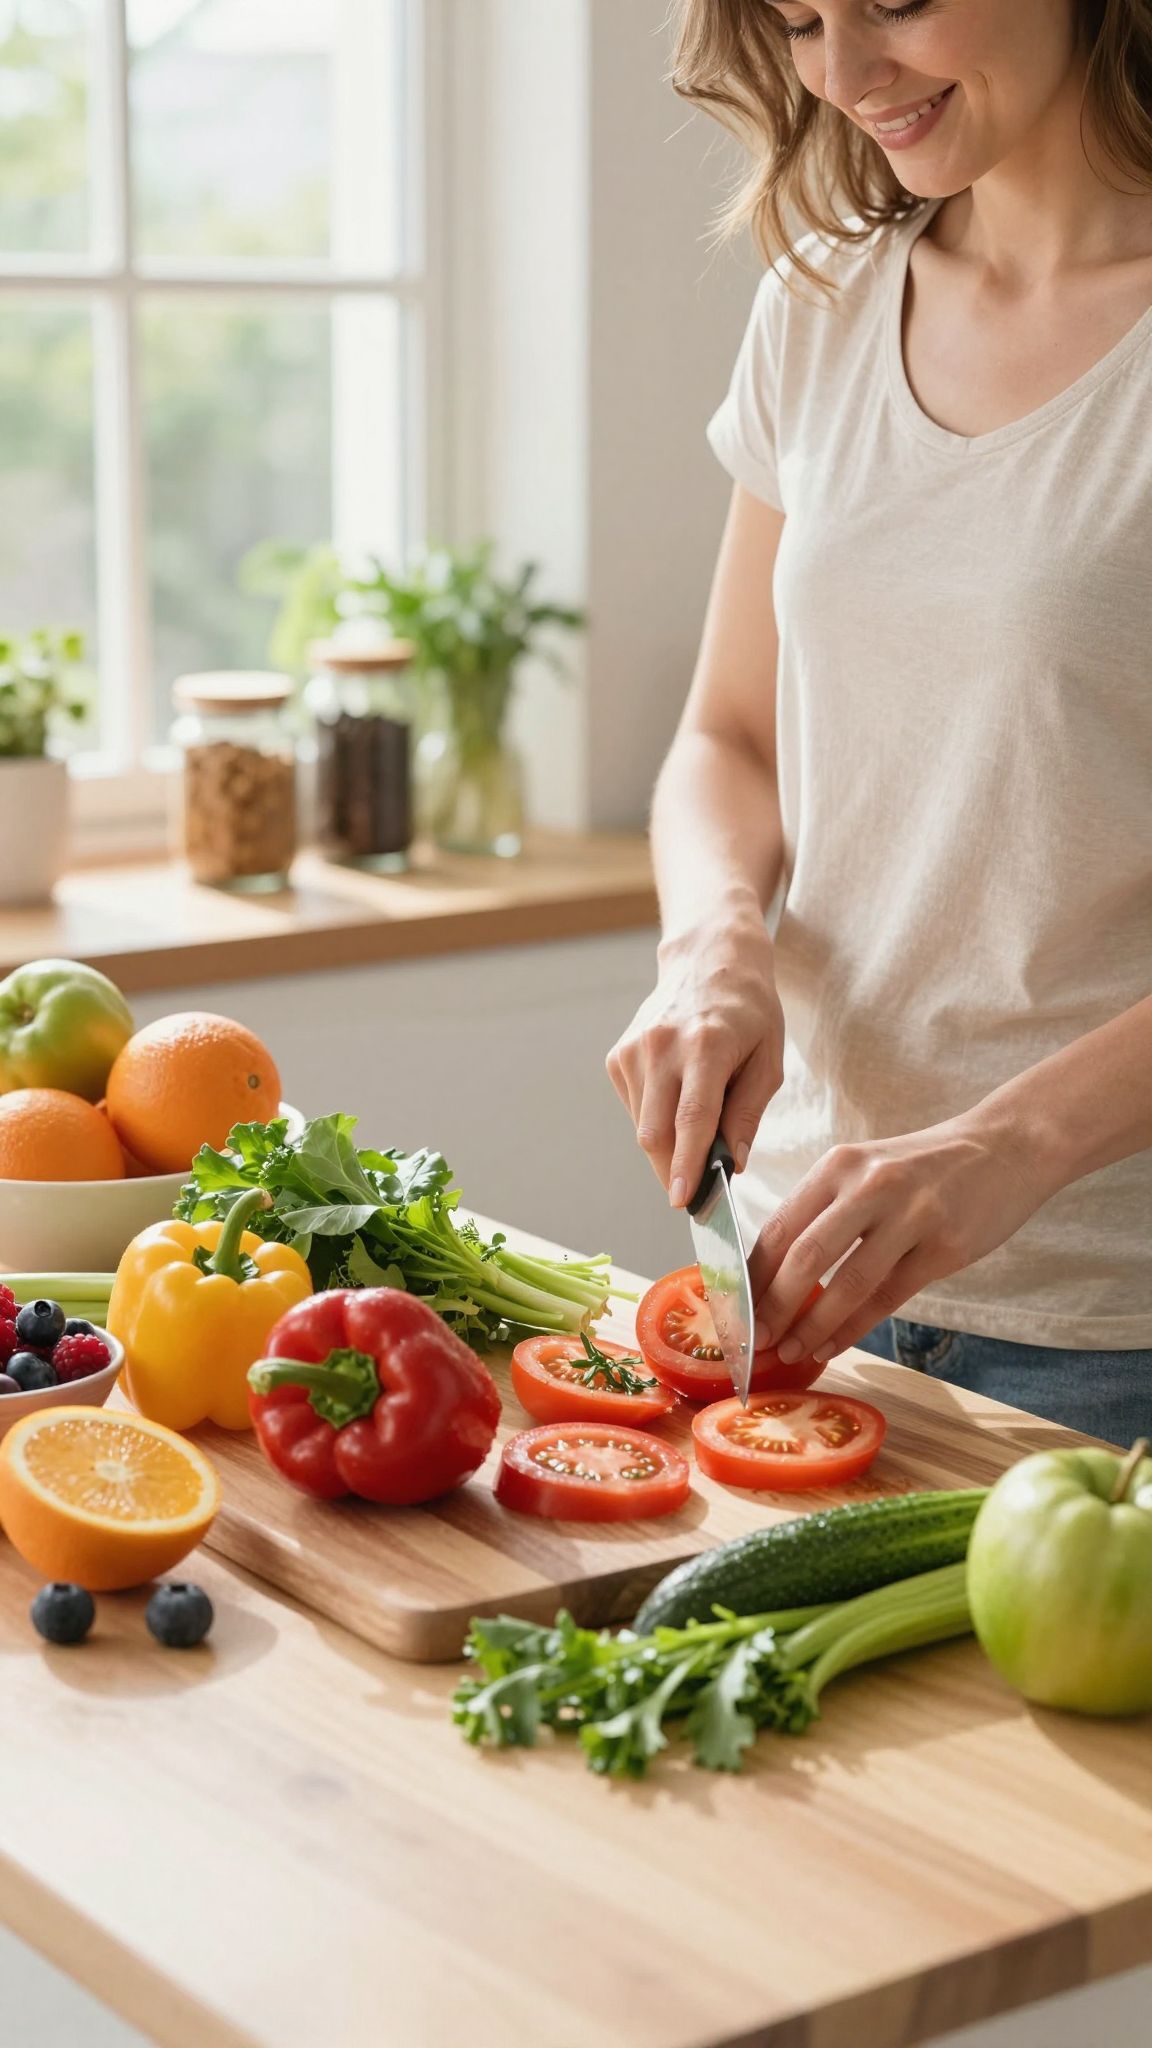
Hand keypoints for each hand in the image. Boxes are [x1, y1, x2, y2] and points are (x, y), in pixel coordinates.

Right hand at [606, 913, 784, 1206]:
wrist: (709, 959)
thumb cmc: (749, 1011)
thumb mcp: (768, 1059)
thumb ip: (748, 1113)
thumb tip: (734, 1163)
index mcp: (706, 1045)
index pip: (692, 1120)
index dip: (685, 1166)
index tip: (682, 1202)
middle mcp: (662, 1046)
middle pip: (656, 1132)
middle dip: (672, 1170)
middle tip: (695, 1189)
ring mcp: (634, 1049)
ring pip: (642, 1126)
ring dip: (667, 1145)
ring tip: (697, 1127)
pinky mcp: (618, 1055)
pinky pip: (635, 1108)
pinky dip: (656, 1120)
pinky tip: (677, 1098)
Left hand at [749, 1110, 1056, 1363]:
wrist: (1005, 1147)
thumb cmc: (923, 1167)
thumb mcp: (865, 1169)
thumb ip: (823, 1210)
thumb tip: (771, 1272)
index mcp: (839, 1165)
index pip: (780, 1227)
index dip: (751, 1275)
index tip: (732, 1309)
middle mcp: (870, 1186)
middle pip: (805, 1257)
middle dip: (771, 1307)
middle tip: (752, 1341)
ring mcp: (910, 1216)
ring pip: (847, 1284)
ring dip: (811, 1326)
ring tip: (788, 1353)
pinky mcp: (944, 1247)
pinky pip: (887, 1297)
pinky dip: (853, 1328)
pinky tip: (830, 1346)